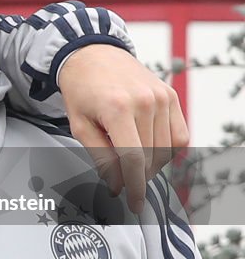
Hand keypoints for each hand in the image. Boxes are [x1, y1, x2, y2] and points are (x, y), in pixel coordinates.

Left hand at [58, 44, 188, 213]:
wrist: (92, 55)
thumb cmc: (81, 90)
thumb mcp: (79, 125)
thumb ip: (100, 157)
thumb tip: (117, 185)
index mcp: (117, 108)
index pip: (133, 159)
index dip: (135, 187)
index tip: (133, 203)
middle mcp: (145, 101)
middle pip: (150, 157)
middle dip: (136, 174)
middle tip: (120, 175)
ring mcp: (162, 97)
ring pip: (166, 150)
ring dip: (151, 163)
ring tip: (129, 155)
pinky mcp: (171, 96)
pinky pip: (179, 135)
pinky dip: (166, 149)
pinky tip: (148, 146)